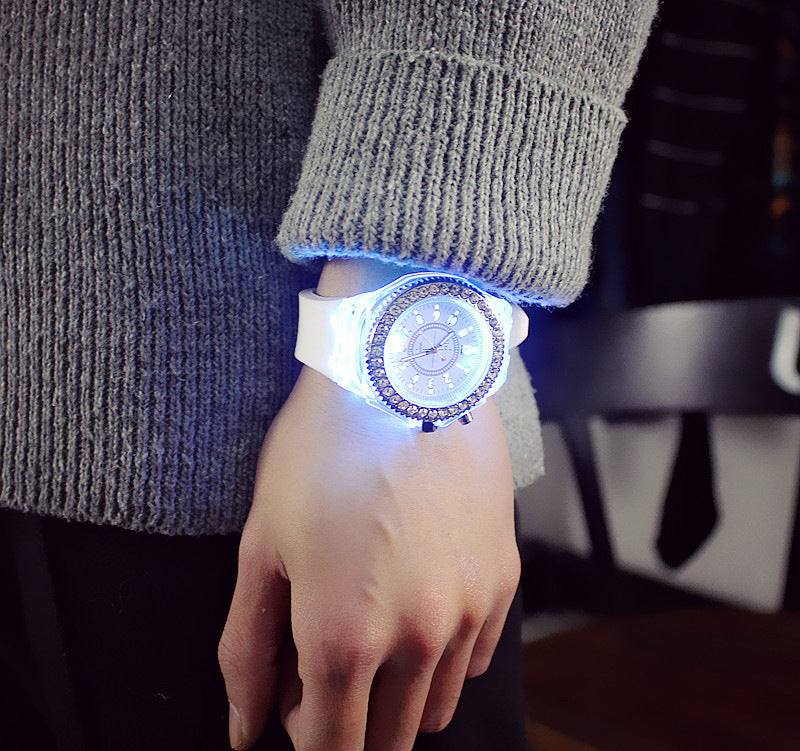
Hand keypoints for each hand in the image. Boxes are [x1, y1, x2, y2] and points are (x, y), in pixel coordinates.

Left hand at [217, 366, 518, 749]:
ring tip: (372, 633)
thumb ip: (247, 650)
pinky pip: (476, 659)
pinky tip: (417, 605)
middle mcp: (419, 640)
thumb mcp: (262, 545)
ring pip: (435, 709)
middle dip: (347, 726)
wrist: (402, 374)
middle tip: (322, 668)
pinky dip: (442, 659)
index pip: (330, 749)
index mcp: (344, 638)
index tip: (292, 702)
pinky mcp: (502, 579)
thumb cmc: (320, 452)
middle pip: (385, 742)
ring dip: (397, 698)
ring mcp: (470, 611)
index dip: (302, 738)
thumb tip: (247, 730)